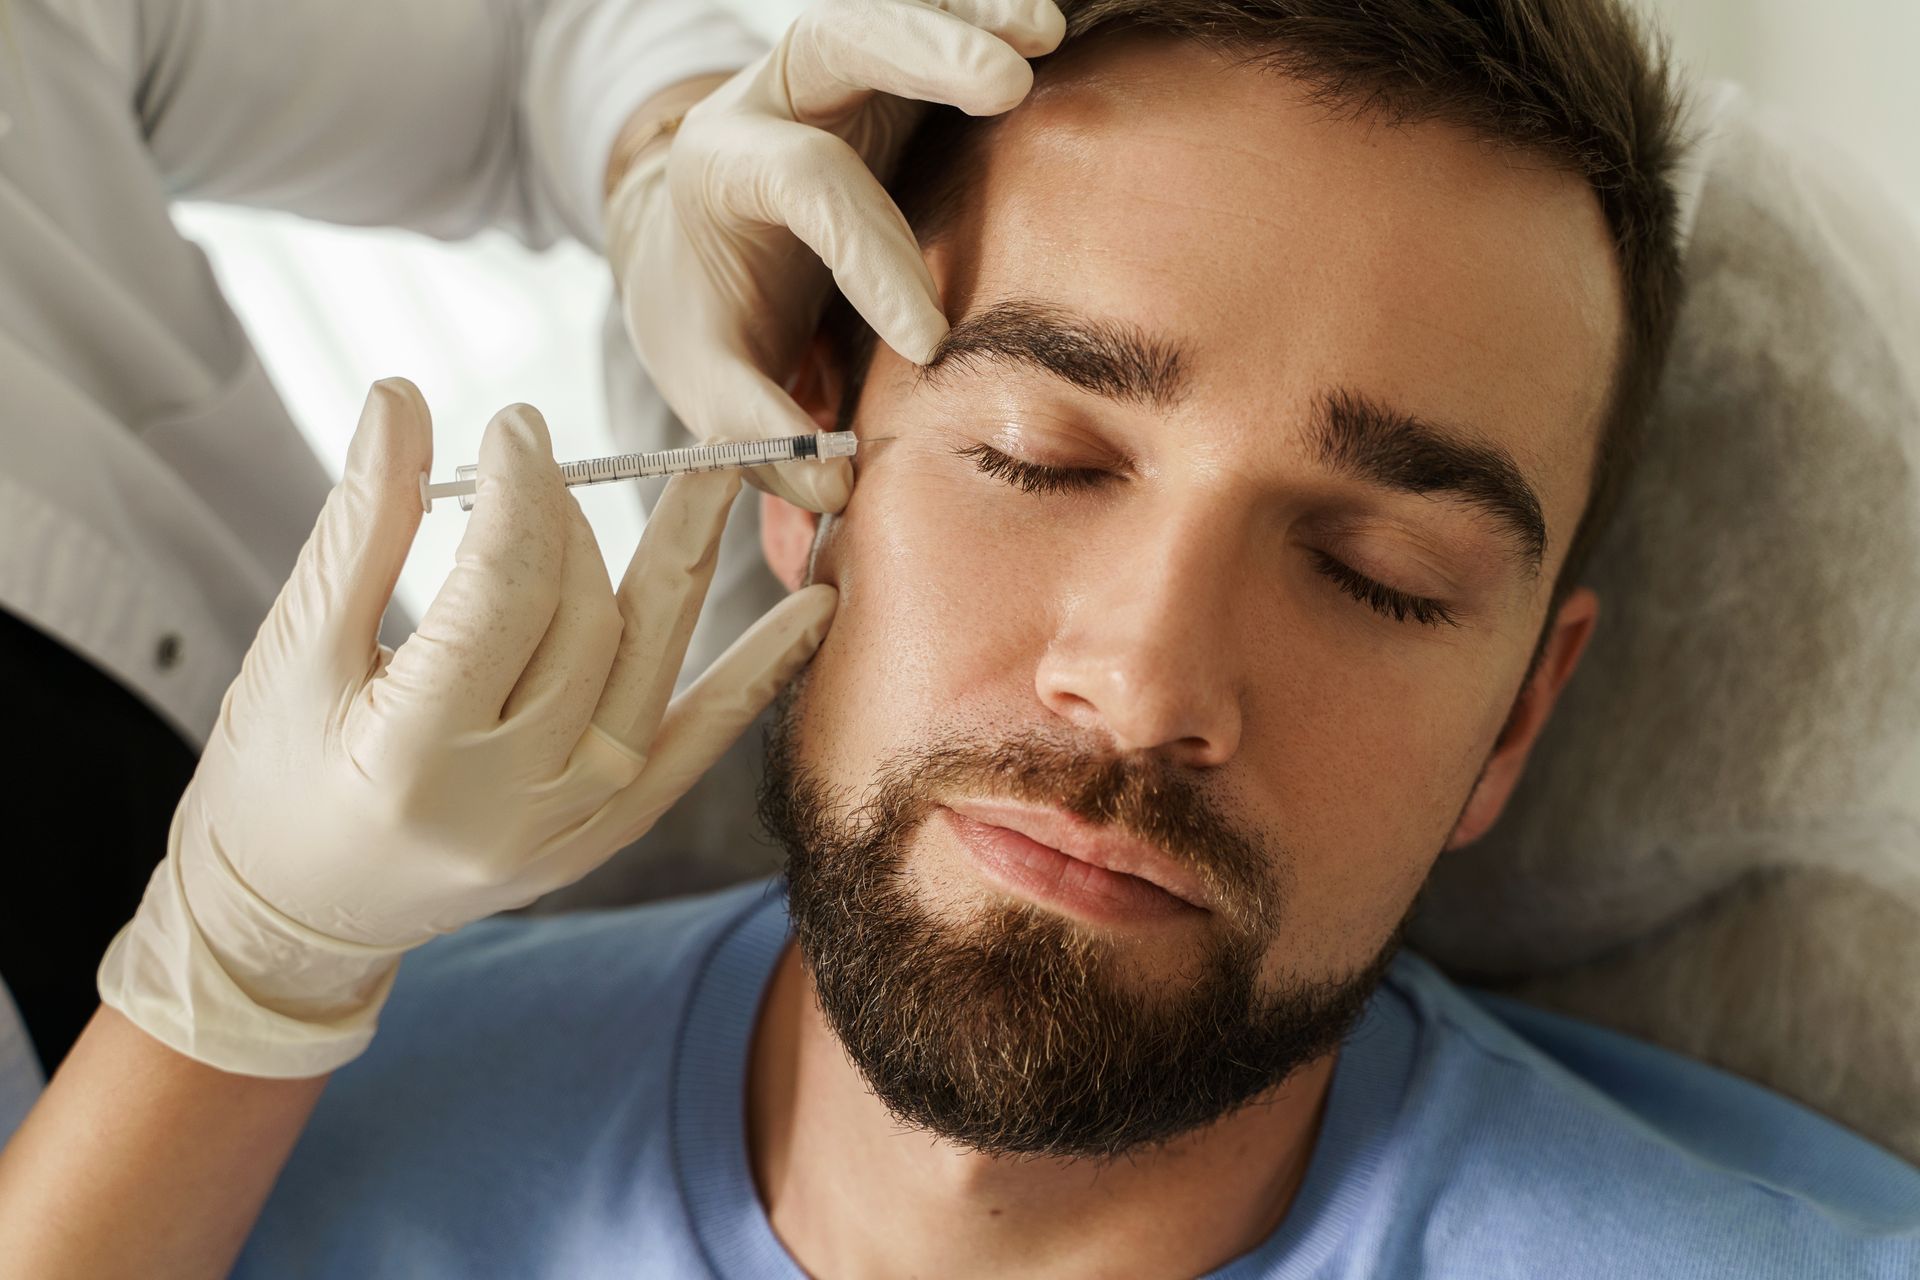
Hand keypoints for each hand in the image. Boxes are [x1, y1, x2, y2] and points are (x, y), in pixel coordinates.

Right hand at [96, 380, 835, 1076]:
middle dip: (569, 521)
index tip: (515, 424)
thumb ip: (363, 526)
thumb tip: (404, 397)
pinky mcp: (608, 833)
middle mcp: (511, 800)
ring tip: (724, 468)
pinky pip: (699, 746)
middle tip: (542, 460)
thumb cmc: (272, 771)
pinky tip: (814, 608)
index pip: (503, 592)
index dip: (518, 493)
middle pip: (580, 621)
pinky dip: (757, 676)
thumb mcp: (295, 650)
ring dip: (690, 560)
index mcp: (416, 753)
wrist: (296, 914)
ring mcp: (573, 825)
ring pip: (649, 666)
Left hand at [604, 0, 1064, 512]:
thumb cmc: (712, 313)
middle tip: (1010, 84)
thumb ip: (753, 430)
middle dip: (923, 52)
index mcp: (723, 168)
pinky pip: (937, 26)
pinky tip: (1053, 30)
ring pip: (889, 13)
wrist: (694, 242)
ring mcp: (834, 71)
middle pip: (837, 39)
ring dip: (969, 17)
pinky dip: (990, 20)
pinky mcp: (888, 71)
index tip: (932, 340)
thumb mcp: (708, 380)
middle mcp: (774, 96)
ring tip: (1044, 33)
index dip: (872, 255)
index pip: (803, 184)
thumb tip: (829, 483)